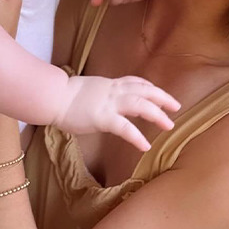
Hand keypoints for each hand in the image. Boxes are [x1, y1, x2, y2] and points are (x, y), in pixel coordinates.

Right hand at [53, 76, 179, 151]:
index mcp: (108, 84)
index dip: (150, 87)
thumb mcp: (85, 90)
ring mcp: (108, 103)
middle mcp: (112, 91)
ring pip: (140, 104)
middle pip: (144, 90)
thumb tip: (98, 102)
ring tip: (169, 125)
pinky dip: (137, 136)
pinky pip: (125, 127)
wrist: (51, 97)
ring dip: (157, 114)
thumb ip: (97, 95)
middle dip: (162, 98)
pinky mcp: (102, 118)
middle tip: (176, 107)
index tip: (159, 93)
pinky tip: (145, 146)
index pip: (135, 82)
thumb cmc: (61, 96)